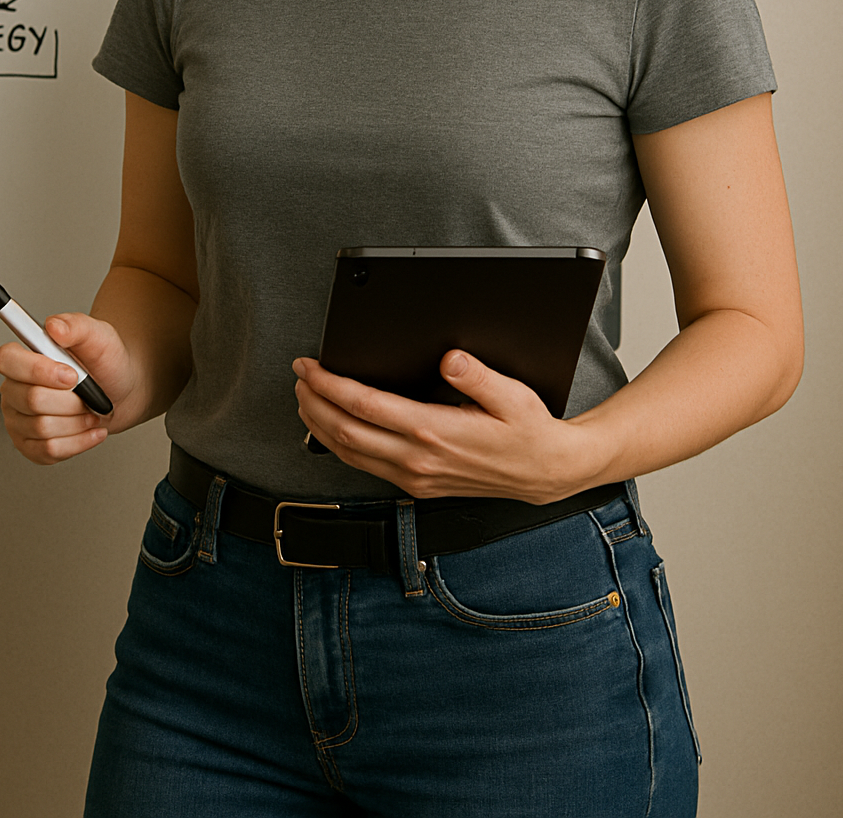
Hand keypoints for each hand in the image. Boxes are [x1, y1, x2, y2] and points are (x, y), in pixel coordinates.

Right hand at [0, 314, 137, 465]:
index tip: (71, 375)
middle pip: (32, 400)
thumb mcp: (99, 336)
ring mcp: (18, 419)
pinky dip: (79, 441)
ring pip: (43, 428)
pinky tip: (89, 429)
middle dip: (71, 400)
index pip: (7, 360)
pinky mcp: (29, 445)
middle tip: (87, 393)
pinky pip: (48, 451)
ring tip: (89, 410)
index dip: (38, 370)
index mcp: (23, 358)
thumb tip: (54, 326)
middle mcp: (14, 389)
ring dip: (78, 421)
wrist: (121, 392)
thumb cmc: (106, 363)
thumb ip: (76, 325)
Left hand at [292, 351, 595, 503]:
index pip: (365, 406)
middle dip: (314, 401)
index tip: (310, 366)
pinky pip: (365, 466)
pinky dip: (338, 445)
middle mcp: (418, 459)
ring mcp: (415, 476)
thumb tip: (449, 357)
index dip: (330, 384)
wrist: (543, 473)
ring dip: (319, 424)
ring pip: (349, 453)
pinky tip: (331, 428)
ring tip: (305, 397)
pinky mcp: (417, 485)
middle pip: (345, 431)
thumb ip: (477, 375)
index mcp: (435, 431)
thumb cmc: (527, 430)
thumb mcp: (512, 394)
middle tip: (299, 375)